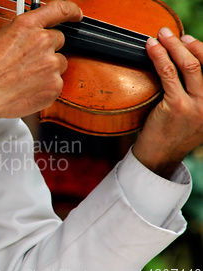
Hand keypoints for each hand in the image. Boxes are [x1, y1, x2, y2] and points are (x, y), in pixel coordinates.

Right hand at [0, 0, 82, 119]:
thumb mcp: (0, 39)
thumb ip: (23, 34)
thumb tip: (32, 36)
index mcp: (28, 26)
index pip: (59, 9)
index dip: (71, 11)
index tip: (76, 14)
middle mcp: (42, 41)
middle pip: (59, 40)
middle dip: (47, 49)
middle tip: (30, 61)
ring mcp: (51, 64)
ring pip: (59, 63)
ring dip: (47, 69)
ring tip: (26, 78)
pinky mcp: (54, 85)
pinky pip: (56, 83)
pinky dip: (46, 87)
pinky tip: (28, 89)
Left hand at [133, 28, 202, 178]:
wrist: (158, 158)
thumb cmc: (170, 133)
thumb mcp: (191, 113)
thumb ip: (194, 93)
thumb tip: (184, 63)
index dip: (201, 50)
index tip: (188, 40)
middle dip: (187, 44)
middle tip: (170, 33)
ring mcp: (197, 106)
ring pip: (189, 66)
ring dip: (173, 46)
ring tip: (161, 35)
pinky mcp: (177, 107)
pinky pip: (169, 74)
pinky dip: (160, 56)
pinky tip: (152, 48)